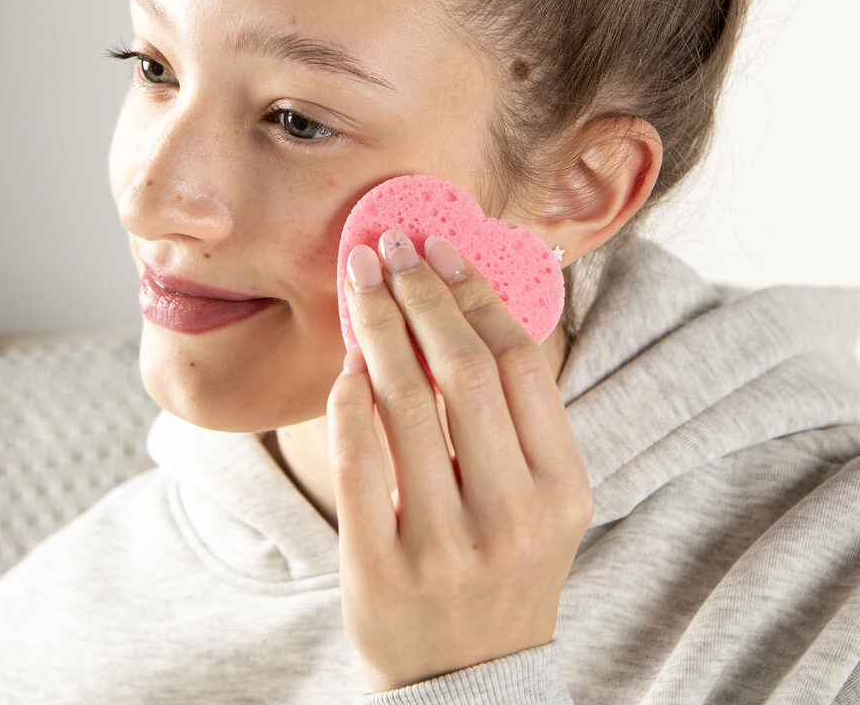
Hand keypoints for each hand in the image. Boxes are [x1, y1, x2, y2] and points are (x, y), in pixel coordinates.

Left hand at [326, 229, 592, 693]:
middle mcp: (512, 517)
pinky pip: (356, 457)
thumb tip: (466, 300)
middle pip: (462, 369)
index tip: (443, 247)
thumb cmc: (501, 569)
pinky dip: (347, 396)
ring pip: (404, 402)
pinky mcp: (380, 569)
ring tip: (361, 280)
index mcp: (563, 492)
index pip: (519, 363)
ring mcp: (445, 546)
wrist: (465, 682)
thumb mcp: (538, 503)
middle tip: (392, 246)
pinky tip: (344, 360)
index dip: (476, 292)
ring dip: (378, 325)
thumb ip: (513, 418)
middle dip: (422, 293)